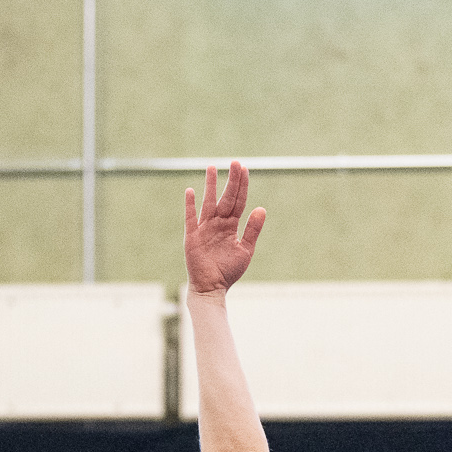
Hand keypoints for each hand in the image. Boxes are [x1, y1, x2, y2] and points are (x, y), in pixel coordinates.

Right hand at [184, 160, 265, 294]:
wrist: (211, 288)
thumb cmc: (228, 271)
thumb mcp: (245, 250)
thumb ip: (252, 230)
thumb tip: (261, 208)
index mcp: (231, 226)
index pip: (238, 201)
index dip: (242, 186)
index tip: (244, 169)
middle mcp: (218, 223)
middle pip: (226, 197)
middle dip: (231, 180)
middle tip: (235, 162)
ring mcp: (204, 228)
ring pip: (208, 202)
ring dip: (210, 185)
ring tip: (212, 168)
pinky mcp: (192, 237)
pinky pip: (190, 218)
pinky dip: (190, 205)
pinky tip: (191, 191)